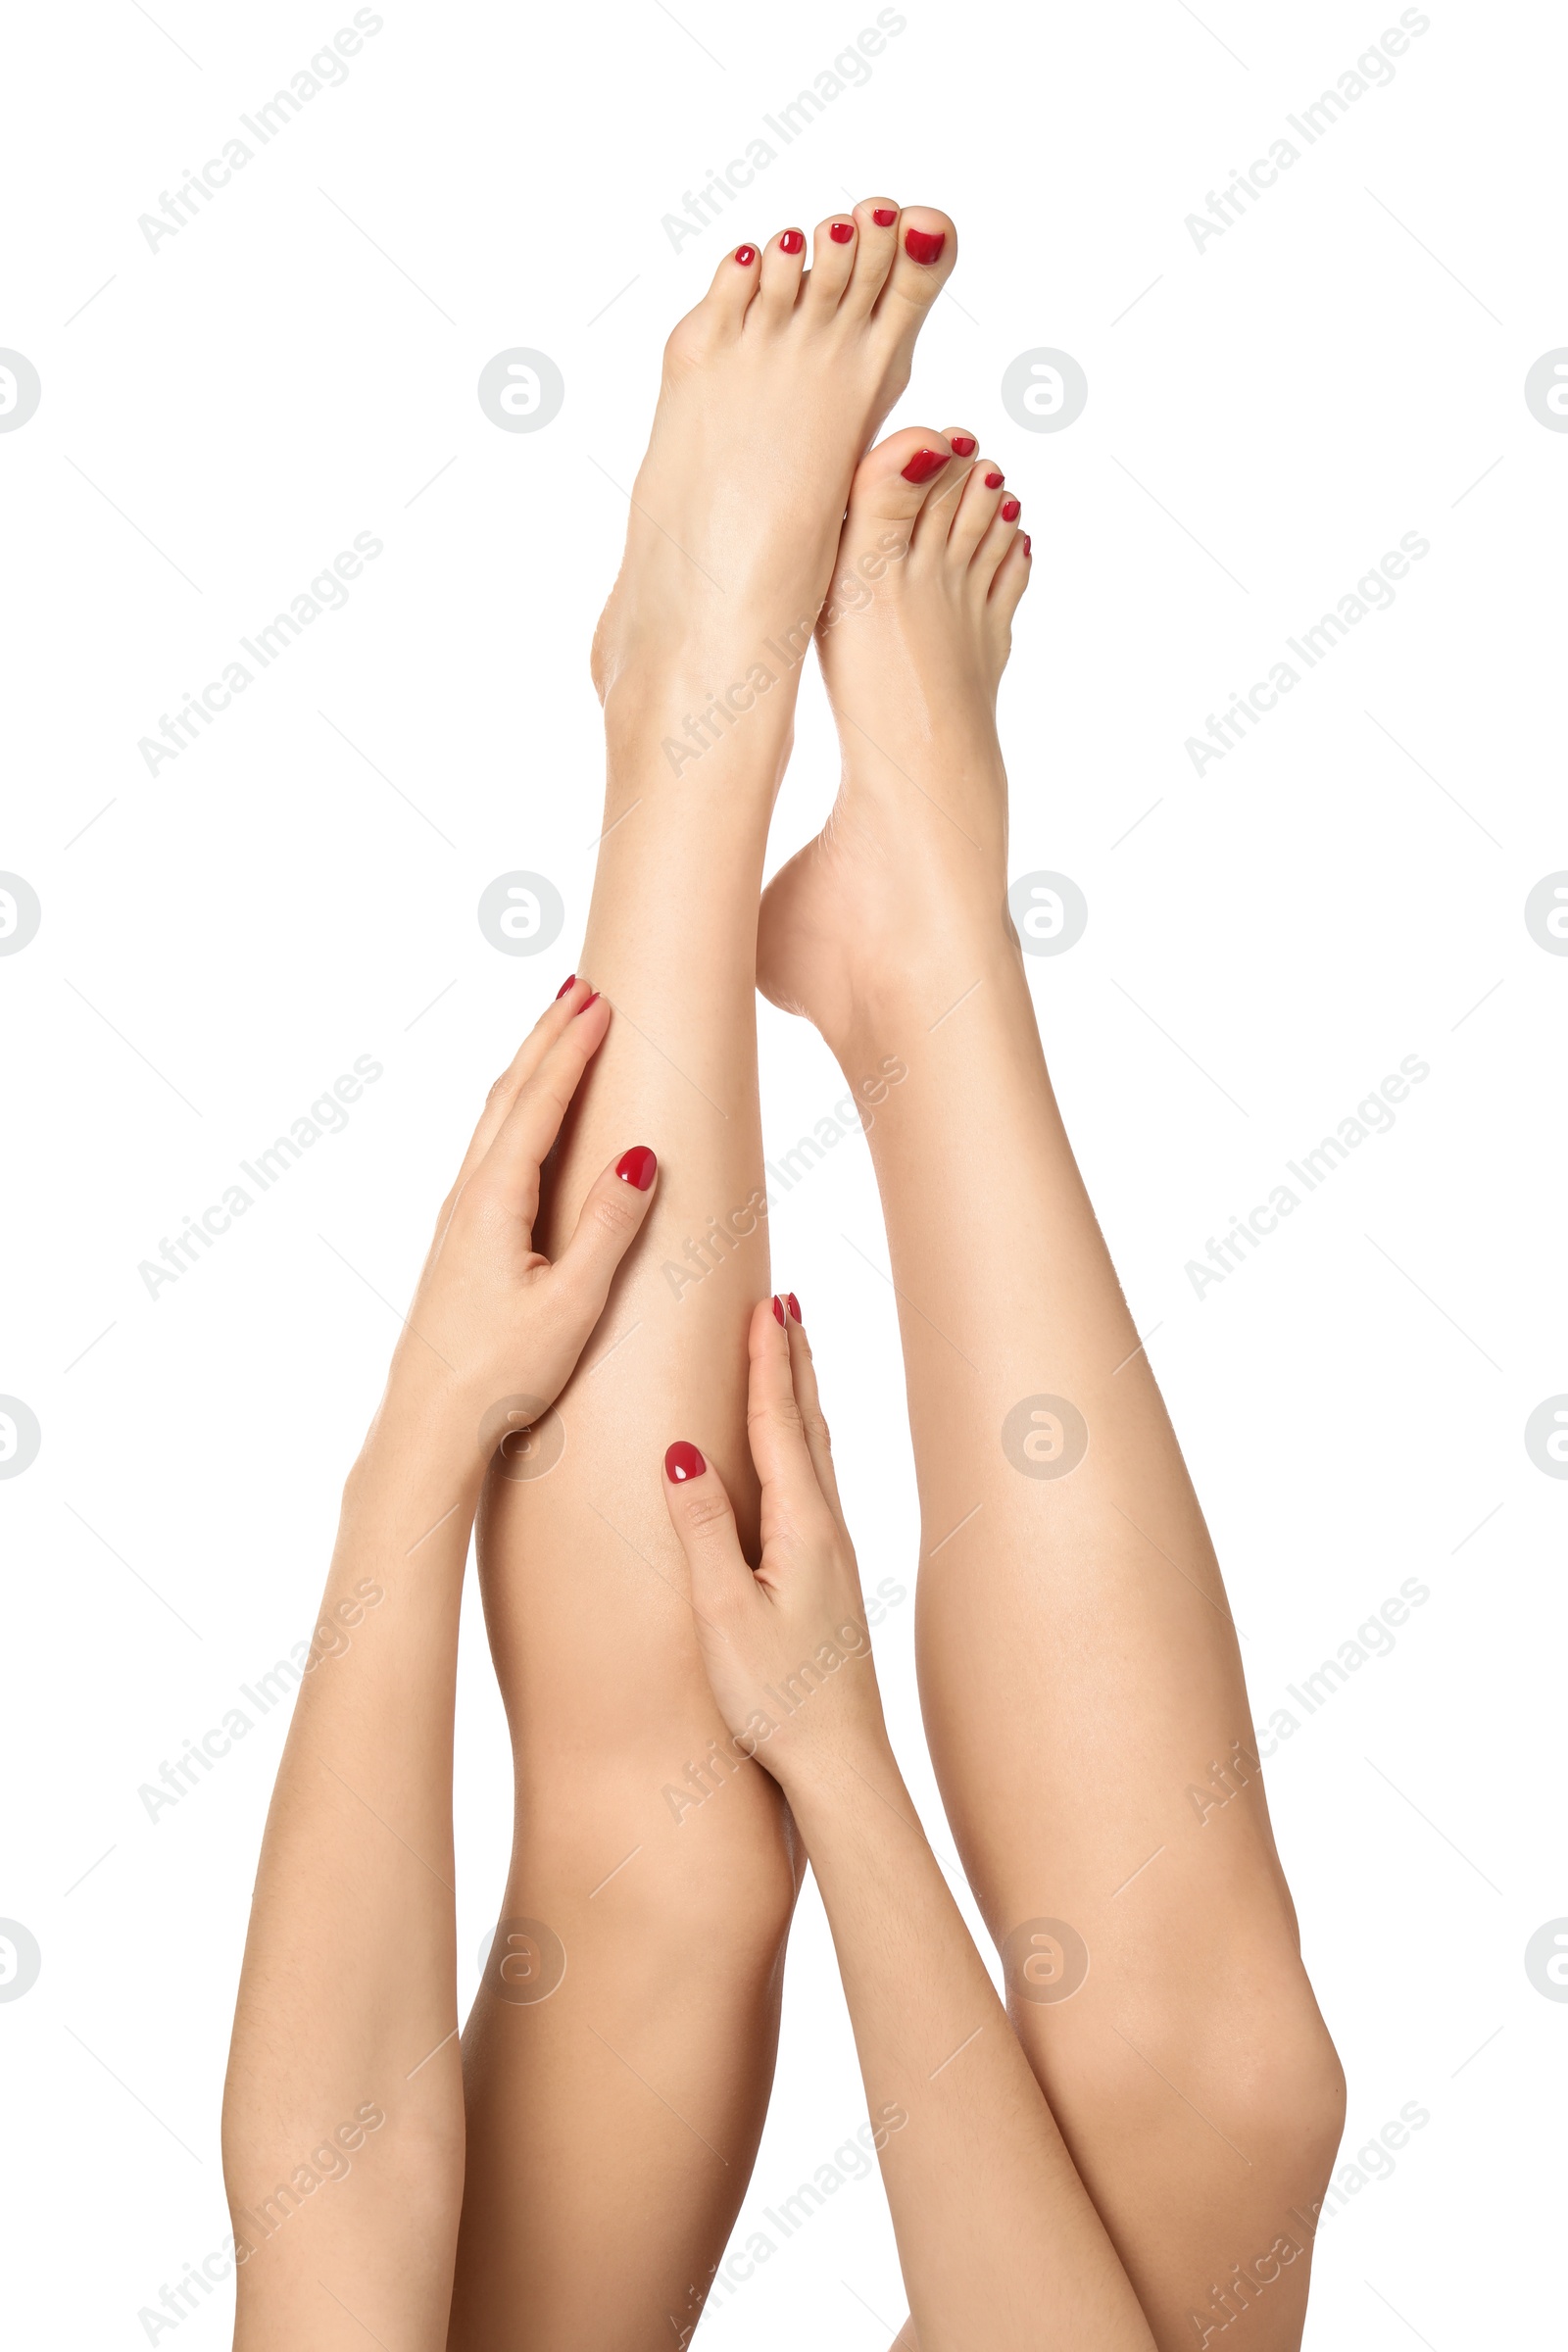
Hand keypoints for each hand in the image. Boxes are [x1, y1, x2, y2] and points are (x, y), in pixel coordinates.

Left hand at [379, 979, 656, 1450]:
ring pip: (495, 1119)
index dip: (571, 1048)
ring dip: (529, 1068)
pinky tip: (526, 1119)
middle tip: (581, 988)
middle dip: (547, 1037)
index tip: (602, 1001)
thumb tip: (641, 1156)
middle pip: (510, 1095)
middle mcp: (469, 1196)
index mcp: (495, 1200)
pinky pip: (491, 1149)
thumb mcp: (572, 1304)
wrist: (430, 1423)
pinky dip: (516, 1110)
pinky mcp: (462, 1241)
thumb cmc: (502, 1373)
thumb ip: (608, 1227)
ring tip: (557, 1031)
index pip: (539, 1102)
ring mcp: (460, 1217)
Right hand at [661, 1297, 889, 1795]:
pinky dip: (805, 1441)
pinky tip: (801, 1454)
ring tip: (793, 1352)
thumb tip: (681, 1451)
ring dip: (802, 1394)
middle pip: (807, 1423)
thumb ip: (703, 1529)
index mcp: (800, 1527)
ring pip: (817, 1452)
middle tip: (783, 1300)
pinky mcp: (829, 1579)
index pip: (778, 1424)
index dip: (768, 1360)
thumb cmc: (777, 1698)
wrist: (840, 1763)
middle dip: (792, 1359)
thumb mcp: (724, 1613)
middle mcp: (826, 1529)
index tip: (766, 1302)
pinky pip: (816, 1483)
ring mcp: (834, 1554)